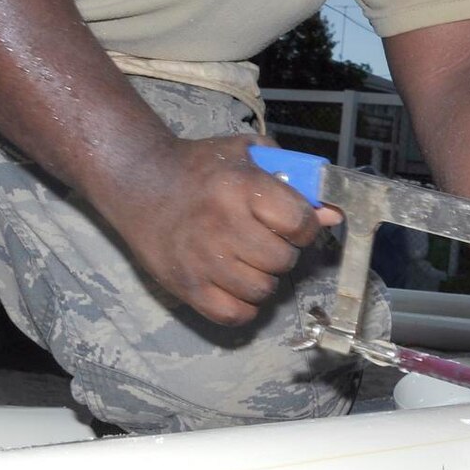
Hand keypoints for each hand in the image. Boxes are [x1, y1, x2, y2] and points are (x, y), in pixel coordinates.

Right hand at [96, 134, 338, 326]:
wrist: (138, 181)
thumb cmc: (200, 166)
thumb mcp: (248, 154)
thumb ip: (295, 179)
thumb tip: (331, 214)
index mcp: (240, 187)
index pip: (299, 222)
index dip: (304, 225)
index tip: (292, 223)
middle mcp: (222, 225)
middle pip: (283, 260)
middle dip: (283, 251)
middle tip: (266, 239)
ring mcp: (201, 260)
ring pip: (263, 290)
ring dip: (264, 277)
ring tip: (248, 260)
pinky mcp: (185, 287)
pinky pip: (235, 315)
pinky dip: (243, 304)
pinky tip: (235, 283)